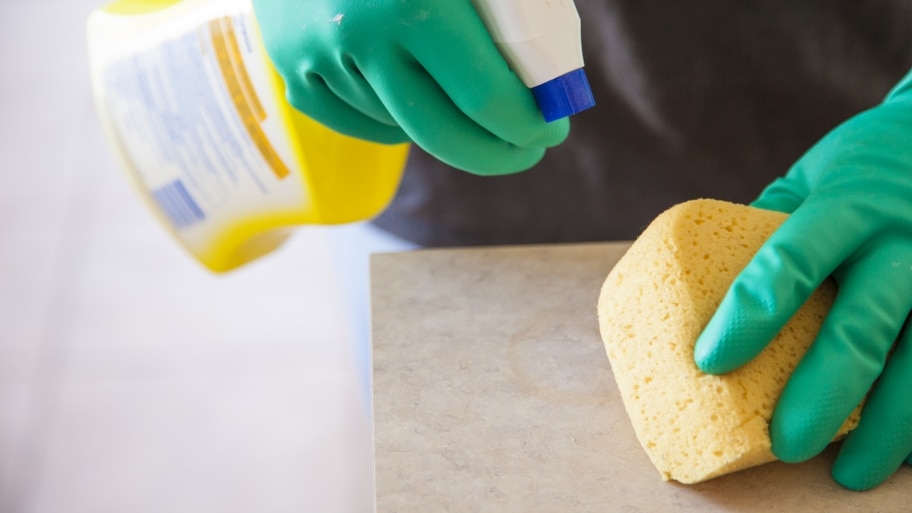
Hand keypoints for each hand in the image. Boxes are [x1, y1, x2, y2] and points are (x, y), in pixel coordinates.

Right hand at [251, 0, 568, 174]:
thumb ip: (512, 6)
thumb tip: (554, 72)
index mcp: (414, 0)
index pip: (485, 96)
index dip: (529, 122)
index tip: (552, 127)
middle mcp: (361, 36)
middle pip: (442, 134)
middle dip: (497, 153)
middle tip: (527, 149)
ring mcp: (320, 62)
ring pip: (403, 129)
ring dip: (445, 126)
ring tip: (467, 103)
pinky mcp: (296, 78)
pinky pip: (363, 126)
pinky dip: (397, 122)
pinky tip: (415, 96)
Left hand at [694, 69, 911, 489]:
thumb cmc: (863, 164)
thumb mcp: (809, 178)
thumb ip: (767, 231)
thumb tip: (702, 292)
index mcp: (846, 203)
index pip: (789, 263)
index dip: (748, 316)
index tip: (709, 362)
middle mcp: (902, 240)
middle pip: (861, 327)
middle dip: (821, 393)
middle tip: (783, 445)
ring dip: (887, 427)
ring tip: (849, 471)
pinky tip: (896, 449)